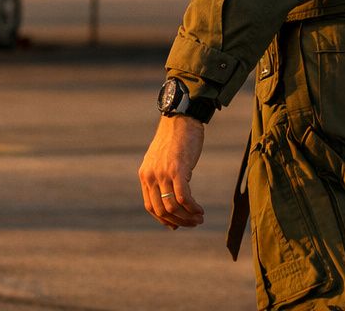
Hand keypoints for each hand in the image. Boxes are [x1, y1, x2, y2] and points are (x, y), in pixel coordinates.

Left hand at [139, 114, 206, 228]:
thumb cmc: (175, 140)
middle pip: (161, 210)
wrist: (180, 119)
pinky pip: (183, 197)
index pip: (150, 207)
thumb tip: (173, 201)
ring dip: (187, 217)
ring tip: (199, 218)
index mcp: (145, 175)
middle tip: (193, 223)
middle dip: (178, 221)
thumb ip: (162, 178)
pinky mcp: (177, 169)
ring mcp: (163, 173)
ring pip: (172, 206)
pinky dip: (192, 207)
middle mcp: (150, 176)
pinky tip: (200, 210)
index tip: (177, 224)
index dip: (164, 219)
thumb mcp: (161, 161)